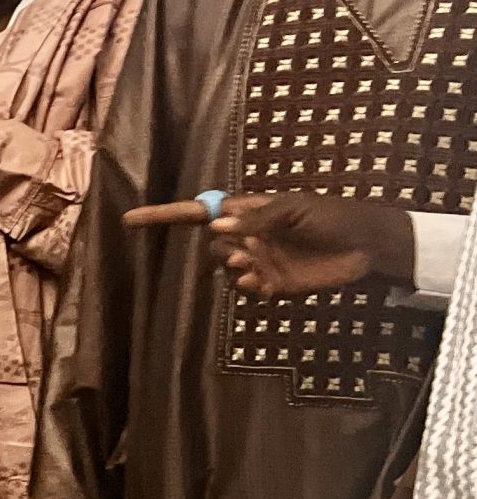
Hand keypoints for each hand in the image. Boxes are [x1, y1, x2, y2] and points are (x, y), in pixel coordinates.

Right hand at [122, 192, 414, 298]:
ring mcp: (257, 261)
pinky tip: (264, 282)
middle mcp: (247, 236)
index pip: (198, 212)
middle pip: (210, 243)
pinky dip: (247, 286)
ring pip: (223, 268)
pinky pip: (244, 288)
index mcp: (249, 212)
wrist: (368, 246)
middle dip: (220, 247)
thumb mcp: (296, 209)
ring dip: (233, 267)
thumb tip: (218, 226)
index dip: (163, 216)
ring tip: (254, 265)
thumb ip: (257, 219)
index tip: (130, 220)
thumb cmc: (334, 218)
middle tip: (245, 248)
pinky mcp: (271, 284)